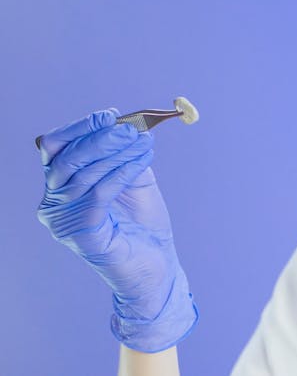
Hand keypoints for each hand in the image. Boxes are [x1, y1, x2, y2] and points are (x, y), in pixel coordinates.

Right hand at [37, 109, 197, 352]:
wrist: (158, 264)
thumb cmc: (142, 223)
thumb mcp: (133, 178)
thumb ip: (124, 153)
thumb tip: (129, 123)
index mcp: (62, 187)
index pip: (55, 149)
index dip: (79, 129)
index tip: (109, 115)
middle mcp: (55, 204)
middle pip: (67, 158)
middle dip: (101, 138)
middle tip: (132, 129)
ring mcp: (64, 221)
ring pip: (84, 173)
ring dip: (117, 152)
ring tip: (144, 142)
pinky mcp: (82, 234)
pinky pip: (99, 193)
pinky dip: (122, 171)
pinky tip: (142, 159)